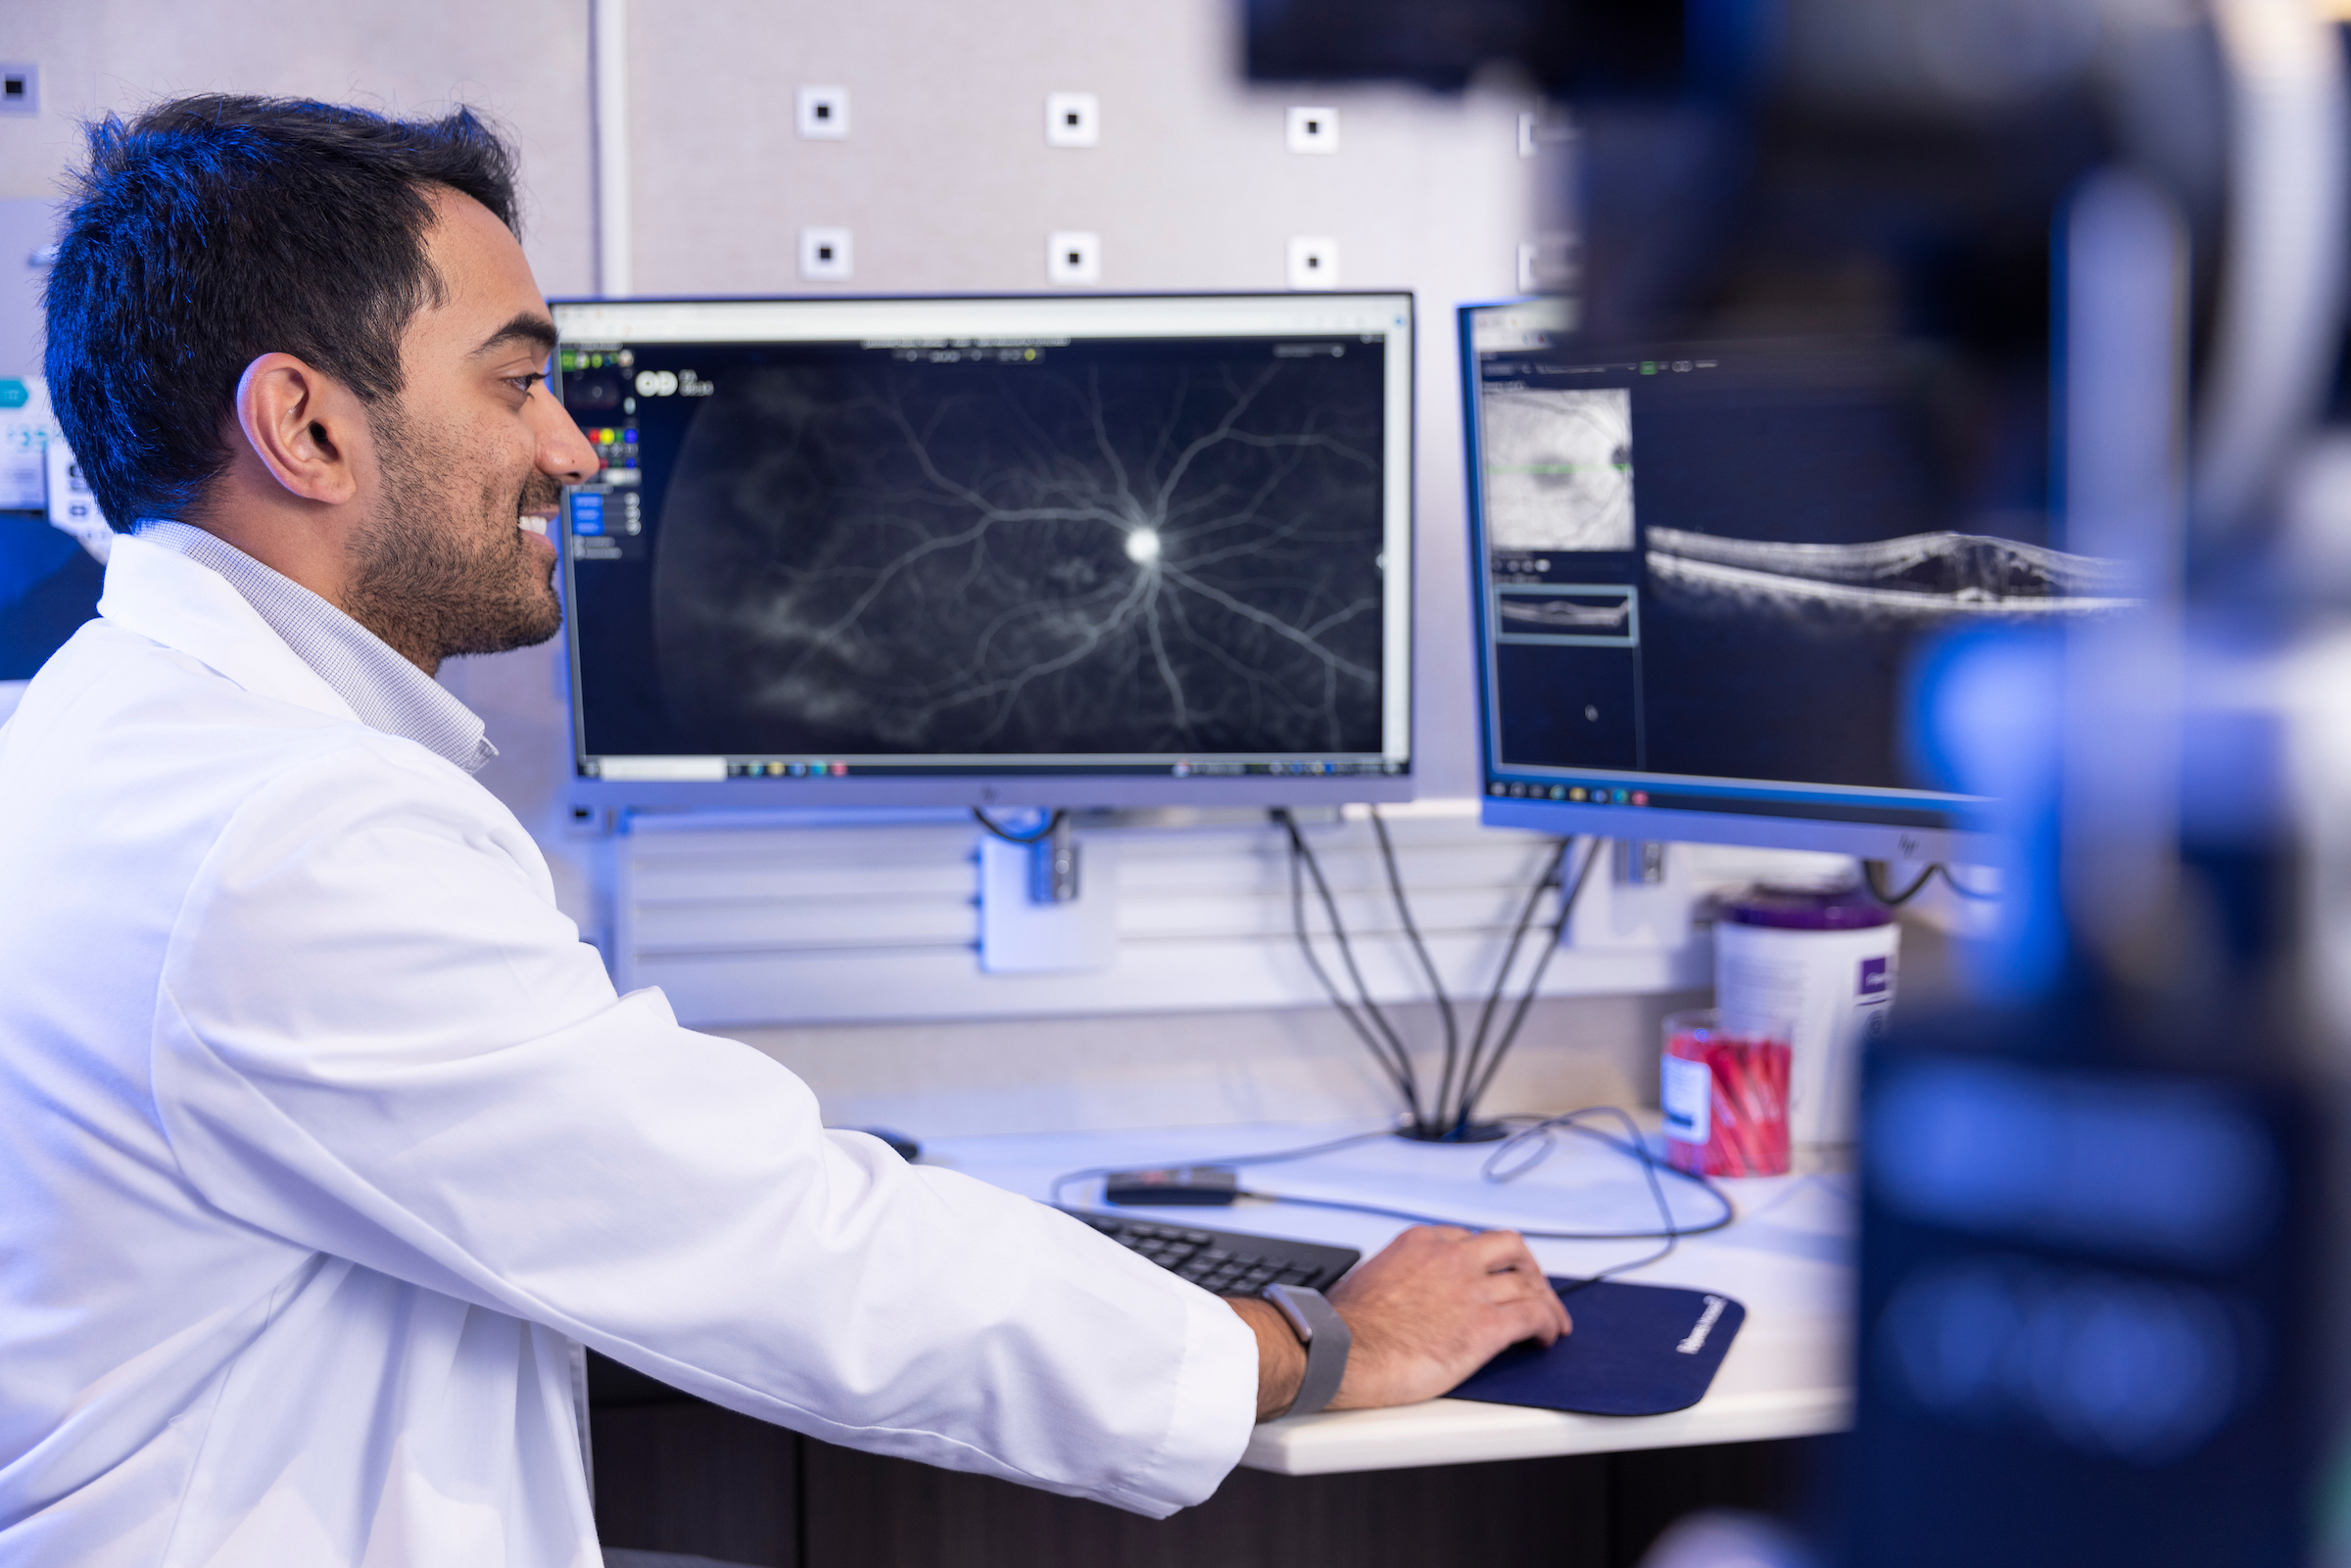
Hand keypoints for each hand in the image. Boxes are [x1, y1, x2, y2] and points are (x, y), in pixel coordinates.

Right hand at [1324, 1225, 1570, 1409]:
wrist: (1340, 1352)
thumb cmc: (1344, 1328)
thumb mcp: (1368, 1279)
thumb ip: (1395, 1276)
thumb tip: (1394, 1291)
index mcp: (1421, 1243)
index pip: (1471, 1239)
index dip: (1490, 1260)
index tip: (1494, 1275)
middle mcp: (1452, 1258)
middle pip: (1510, 1248)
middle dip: (1527, 1267)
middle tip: (1533, 1288)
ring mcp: (1472, 1290)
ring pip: (1529, 1283)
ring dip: (1546, 1301)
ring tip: (1551, 1321)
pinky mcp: (1485, 1326)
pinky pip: (1533, 1316)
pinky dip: (1547, 1323)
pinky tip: (1547, 1336)